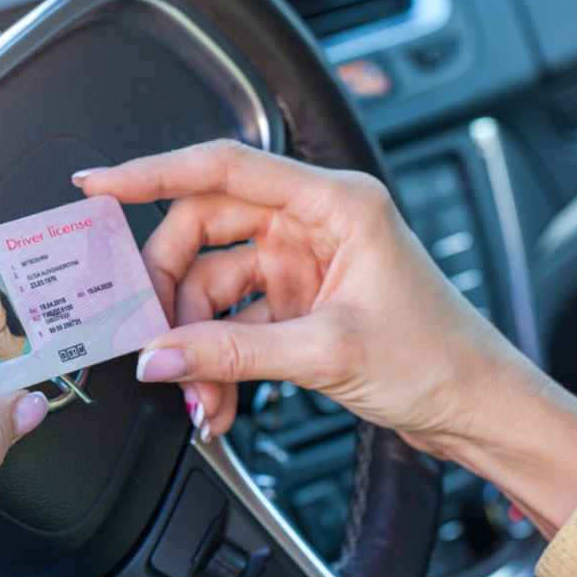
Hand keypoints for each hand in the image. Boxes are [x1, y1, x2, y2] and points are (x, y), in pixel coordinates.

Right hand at [74, 140, 576, 533]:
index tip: (99, 184)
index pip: (225, 168)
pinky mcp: (295, 301)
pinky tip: (216, 397)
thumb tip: (158, 354)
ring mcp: (300, 262)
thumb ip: (231, 353)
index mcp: (334, 203)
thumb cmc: (440, 357)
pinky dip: (216, 359)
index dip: (152, 172)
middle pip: (204, 232)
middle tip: (151, 335)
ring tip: (199, 393)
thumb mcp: (327, 352)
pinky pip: (231, 321)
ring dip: (195, 342)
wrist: (478, 407)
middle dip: (172, 291)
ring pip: (212, 284)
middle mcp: (312, 223)